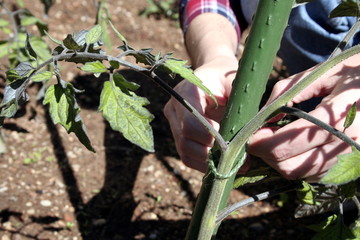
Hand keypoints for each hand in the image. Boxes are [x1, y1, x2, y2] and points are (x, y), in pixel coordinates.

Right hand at [164, 56, 236, 171]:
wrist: (212, 75)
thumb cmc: (225, 76)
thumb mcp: (235, 80)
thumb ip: (239, 99)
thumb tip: (251, 126)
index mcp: (186, 91)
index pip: (190, 122)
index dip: (209, 137)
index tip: (232, 143)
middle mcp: (175, 108)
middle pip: (186, 140)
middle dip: (212, 154)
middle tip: (238, 159)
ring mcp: (174, 123)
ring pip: (185, 151)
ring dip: (209, 162)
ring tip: (234, 165)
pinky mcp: (178, 135)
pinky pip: (187, 156)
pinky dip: (204, 164)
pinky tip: (222, 165)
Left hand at [248, 54, 359, 181]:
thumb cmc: (352, 75)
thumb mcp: (321, 73)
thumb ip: (286, 91)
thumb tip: (262, 116)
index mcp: (336, 116)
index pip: (287, 141)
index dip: (260, 141)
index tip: (250, 133)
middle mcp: (344, 143)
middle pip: (287, 164)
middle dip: (265, 153)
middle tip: (257, 137)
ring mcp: (347, 158)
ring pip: (297, 173)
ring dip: (276, 161)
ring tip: (273, 140)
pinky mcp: (346, 166)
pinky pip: (310, 175)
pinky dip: (293, 164)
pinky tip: (291, 147)